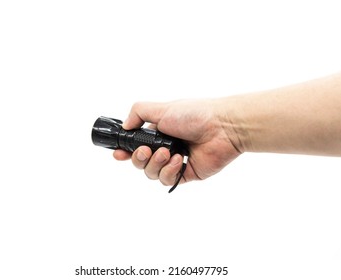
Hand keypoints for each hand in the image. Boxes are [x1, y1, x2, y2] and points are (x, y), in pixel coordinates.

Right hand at [113, 99, 240, 186]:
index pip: (136, 145)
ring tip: (167, 153)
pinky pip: (168, 180)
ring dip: (155, 164)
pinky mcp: (187, 174)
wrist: (222, 127)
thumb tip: (125, 126)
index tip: (118, 154)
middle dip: (139, 158)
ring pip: (152, 173)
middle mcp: (165, 147)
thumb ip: (139, 113)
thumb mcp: (162, 108)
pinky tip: (179, 160)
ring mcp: (176, 162)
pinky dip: (169, 171)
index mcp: (159, 132)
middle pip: (140, 162)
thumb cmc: (195, 114)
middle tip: (147, 150)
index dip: (125, 152)